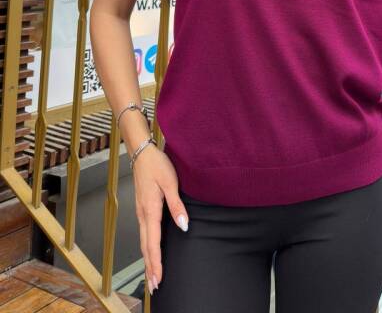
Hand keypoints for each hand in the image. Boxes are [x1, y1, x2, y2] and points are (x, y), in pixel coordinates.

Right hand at [132, 143, 188, 295]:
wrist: (142, 153)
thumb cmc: (157, 166)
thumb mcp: (171, 183)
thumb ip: (177, 206)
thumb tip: (184, 226)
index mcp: (150, 210)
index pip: (153, 242)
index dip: (156, 262)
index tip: (158, 278)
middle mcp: (142, 214)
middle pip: (146, 246)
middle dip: (150, 267)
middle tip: (155, 286)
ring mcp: (140, 212)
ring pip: (144, 241)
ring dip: (148, 259)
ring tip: (152, 275)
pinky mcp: (142, 208)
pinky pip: (144, 233)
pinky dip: (147, 247)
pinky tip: (150, 252)